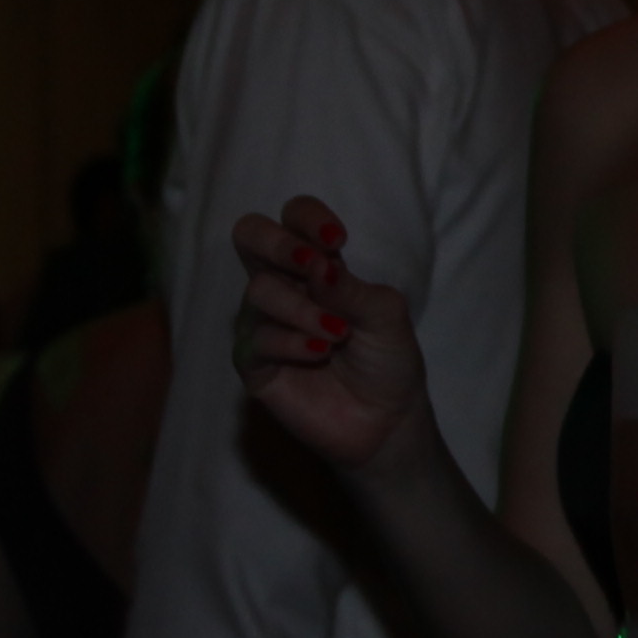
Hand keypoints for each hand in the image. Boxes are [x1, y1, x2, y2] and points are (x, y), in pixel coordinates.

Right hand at [230, 198, 426, 479]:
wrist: (387, 420)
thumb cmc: (387, 360)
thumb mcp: (385, 316)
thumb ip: (351, 288)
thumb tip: (318, 265)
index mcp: (315, 265)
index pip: (294, 217)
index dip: (308, 217)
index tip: (338, 240)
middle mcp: (282, 286)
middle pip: (250, 235)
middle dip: (277, 242)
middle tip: (311, 263)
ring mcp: (264, 323)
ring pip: (257, 291)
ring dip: (301, 308)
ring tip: (337, 333)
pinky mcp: (254, 364)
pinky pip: (256, 340)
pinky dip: (291, 342)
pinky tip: (319, 352)